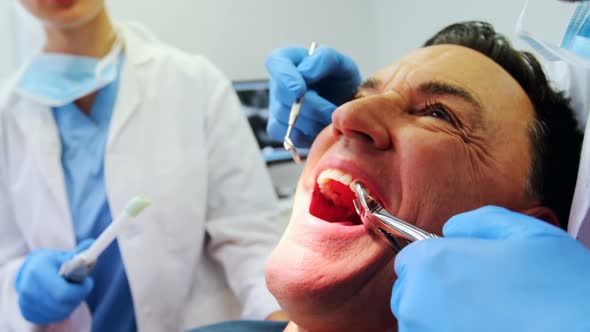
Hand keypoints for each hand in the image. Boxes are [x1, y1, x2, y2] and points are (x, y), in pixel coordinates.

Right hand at [15, 239, 94, 323]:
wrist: (28, 272)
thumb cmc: (52, 263)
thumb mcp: (64, 256)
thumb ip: (80, 253)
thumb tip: (92, 243)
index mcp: (37, 271)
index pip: (64, 292)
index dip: (81, 289)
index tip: (88, 282)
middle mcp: (28, 289)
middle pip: (63, 305)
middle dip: (78, 297)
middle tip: (81, 287)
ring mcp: (26, 303)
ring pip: (60, 313)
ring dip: (71, 304)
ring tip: (71, 291)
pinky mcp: (28, 313)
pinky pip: (53, 318)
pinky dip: (62, 310)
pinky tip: (61, 299)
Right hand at [265, 46, 360, 146]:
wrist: (345, 106)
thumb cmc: (340, 81)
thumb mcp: (341, 63)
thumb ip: (324, 59)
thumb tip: (305, 74)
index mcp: (287, 60)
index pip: (275, 63)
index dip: (285, 78)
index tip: (301, 90)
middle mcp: (277, 84)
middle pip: (284, 97)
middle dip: (311, 107)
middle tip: (332, 110)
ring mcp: (275, 108)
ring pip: (288, 119)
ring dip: (314, 122)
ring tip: (330, 118)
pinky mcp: (279, 129)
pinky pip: (290, 135)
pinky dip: (309, 135)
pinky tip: (320, 128)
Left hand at [392, 206, 589, 331]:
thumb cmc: (560, 289)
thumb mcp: (526, 233)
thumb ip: (478, 222)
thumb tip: (452, 230)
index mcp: (432, 263)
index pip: (408, 259)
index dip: (433, 259)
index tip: (457, 266)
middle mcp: (418, 302)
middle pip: (408, 291)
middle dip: (431, 288)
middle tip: (474, 291)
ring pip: (418, 321)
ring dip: (438, 316)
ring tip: (484, 315)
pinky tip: (485, 329)